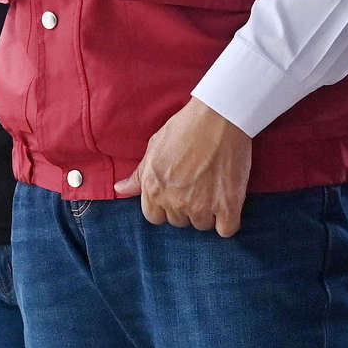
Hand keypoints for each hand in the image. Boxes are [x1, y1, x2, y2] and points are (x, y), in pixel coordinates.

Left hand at [117, 97, 252, 234]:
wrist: (219, 117)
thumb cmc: (185, 128)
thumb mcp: (154, 147)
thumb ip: (138, 175)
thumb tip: (120, 188)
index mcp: (153, 188)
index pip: (154, 217)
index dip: (165, 207)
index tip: (176, 194)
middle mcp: (175, 201)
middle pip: (179, 222)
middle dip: (186, 208)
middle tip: (197, 186)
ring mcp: (202, 205)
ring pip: (202, 225)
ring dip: (208, 213)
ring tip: (213, 190)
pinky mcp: (228, 205)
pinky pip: (226, 230)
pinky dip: (228, 221)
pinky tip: (228, 205)